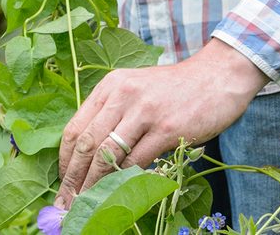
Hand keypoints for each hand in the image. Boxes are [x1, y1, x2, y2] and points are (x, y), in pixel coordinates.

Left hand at [54, 39, 267, 208]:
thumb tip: (89, 153)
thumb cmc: (175, 89)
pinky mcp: (166, 128)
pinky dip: (125, 180)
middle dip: (74, 178)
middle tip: (67, 201)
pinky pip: (137, 161)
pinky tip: (119, 193)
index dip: (65, 160)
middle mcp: (123, 95)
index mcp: (110, 86)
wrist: (216, 77)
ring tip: (87, 203)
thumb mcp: (136, 88)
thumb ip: (113, 112)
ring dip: (95, 184)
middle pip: (87, 144)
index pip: (76, 127)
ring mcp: (144, 112)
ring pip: (108, 155)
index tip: (63, 181)